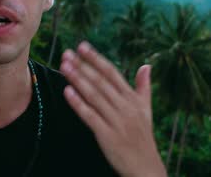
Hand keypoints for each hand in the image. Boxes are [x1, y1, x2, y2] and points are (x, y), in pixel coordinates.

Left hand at [60, 41, 165, 176]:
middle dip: (82, 66)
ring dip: (78, 79)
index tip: (82, 46)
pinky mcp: (107, 135)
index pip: (112, 73)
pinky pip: (90, 116)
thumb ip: (143, 87)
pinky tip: (67, 92)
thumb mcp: (146, 110)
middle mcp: (125, 107)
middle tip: (66, 53)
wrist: (146, 168)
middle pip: (100, 82)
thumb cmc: (143, 138)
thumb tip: (146, 66)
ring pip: (94, 96)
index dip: (96, 59)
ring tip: (64, 67)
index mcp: (133, 99)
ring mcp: (116, 121)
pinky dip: (78, 103)